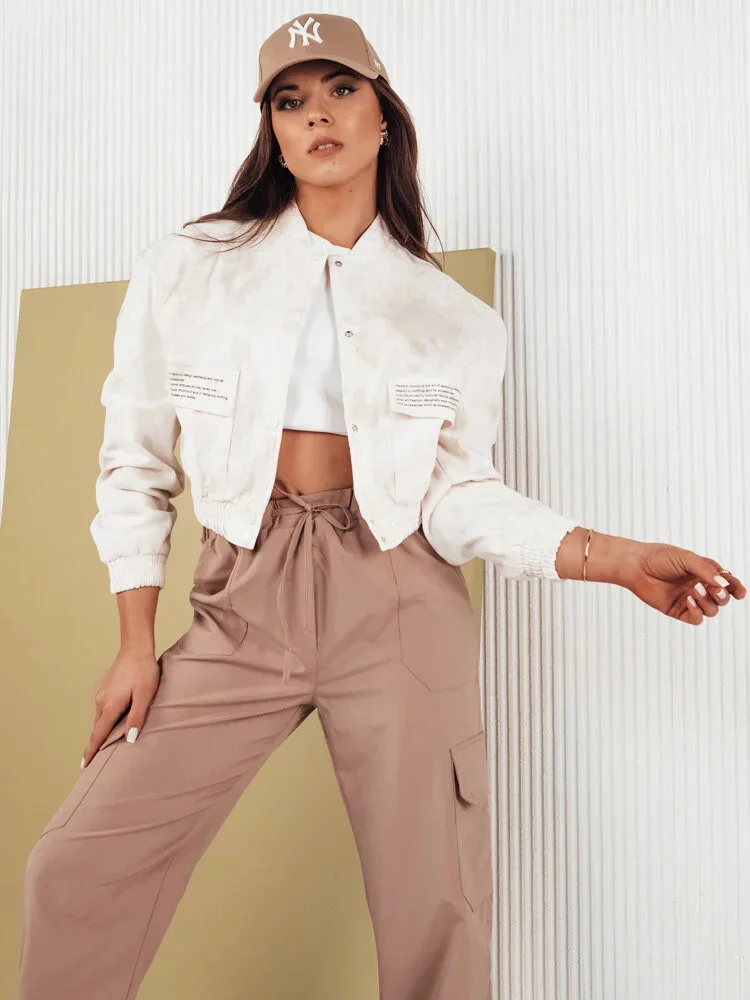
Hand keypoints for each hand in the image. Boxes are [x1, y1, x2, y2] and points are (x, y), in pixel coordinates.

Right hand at [80, 647, 160, 767]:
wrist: (136, 649)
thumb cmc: (143, 672)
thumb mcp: (144, 695)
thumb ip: (136, 717)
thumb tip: (129, 740)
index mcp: (110, 706)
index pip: (98, 734)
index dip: (91, 751)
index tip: (83, 766)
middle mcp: (101, 702)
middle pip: (97, 729)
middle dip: (95, 745)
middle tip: (93, 762)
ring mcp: (101, 694)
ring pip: (100, 718)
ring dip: (100, 732)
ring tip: (103, 746)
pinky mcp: (105, 688)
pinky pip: (103, 709)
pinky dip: (105, 720)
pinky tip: (112, 722)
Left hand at [621, 542, 745, 624]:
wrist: (636, 566)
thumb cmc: (659, 557)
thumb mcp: (687, 559)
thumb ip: (707, 571)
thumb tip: (724, 584)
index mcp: (704, 572)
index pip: (727, 583)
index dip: (736, 588)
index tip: (739, 592)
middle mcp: (699, 586)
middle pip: (722, 599)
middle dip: (722, 596)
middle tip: (714, 589)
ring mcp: (689, 599)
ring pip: (712, 610)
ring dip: (708, 602)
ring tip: (693, 590)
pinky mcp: (678, 610)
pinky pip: (696, 619)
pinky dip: (697, 613)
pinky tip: (688, 601)